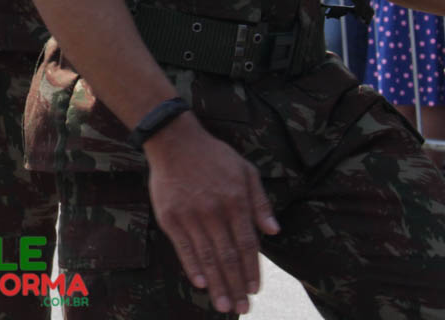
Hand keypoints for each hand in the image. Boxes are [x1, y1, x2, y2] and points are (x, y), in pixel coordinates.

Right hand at [146, 113, 276, 313]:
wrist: (174, 140)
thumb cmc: (213, 155)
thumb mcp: (245, 170)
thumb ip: (260, 201)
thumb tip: (274, 231)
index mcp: (236, 201)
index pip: (247, 244)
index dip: (252, 270)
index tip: (255, 289)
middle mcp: (214, 211)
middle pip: (228, 256)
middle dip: (236, 285)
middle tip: (242, 308)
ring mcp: (191, 215)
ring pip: (207, 257)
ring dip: (217, 284)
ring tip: (224, 306)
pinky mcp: (170, 216)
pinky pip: (183, 247)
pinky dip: (192, 267)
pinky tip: (200, 283)